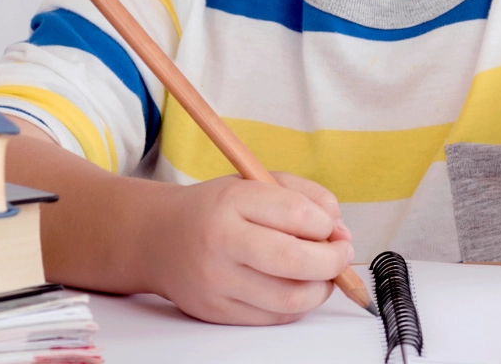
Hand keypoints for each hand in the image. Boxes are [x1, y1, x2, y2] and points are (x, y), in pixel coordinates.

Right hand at [149, 171, 355, 324]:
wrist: (159, 238)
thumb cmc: (217, 209)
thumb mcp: (256, 183)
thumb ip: (306, 197)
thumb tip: (341, 232)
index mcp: (233, 201)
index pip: (298, 215)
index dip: (327, 225)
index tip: (332, 228)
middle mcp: (222, 241)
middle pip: (296, 261)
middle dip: (333, 261)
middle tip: (340, 255)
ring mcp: (217, 281)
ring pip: (290, 298)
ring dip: (320, 288)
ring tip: (322, 274)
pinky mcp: (217, 311)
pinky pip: (274, 317)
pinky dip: (297, 305)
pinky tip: (296, 287)